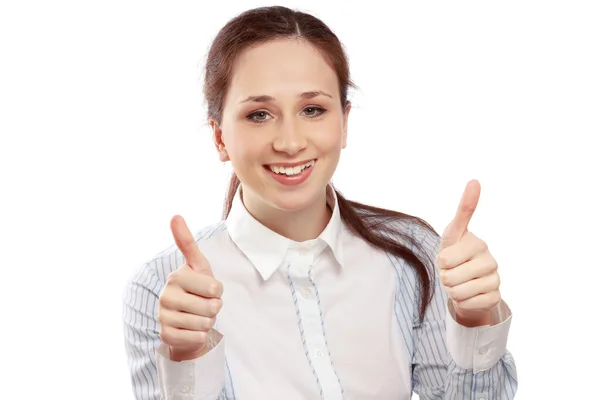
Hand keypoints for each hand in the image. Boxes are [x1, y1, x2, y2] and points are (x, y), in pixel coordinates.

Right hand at [158, 215, 223, 360]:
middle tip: (204, 305)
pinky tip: (192, 330)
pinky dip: (200, 336)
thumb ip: (187, 242)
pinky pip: (196, 338)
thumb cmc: (197, 289)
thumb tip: (175, 215)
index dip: (218, 291)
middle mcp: (166, 295)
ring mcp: (164, 316)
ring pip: (205, 323)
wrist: (186, 321)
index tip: (209, 288)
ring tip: (198, 316)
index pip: (215, 288)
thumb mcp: (198, 266)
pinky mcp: (166, 336)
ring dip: (207, 322)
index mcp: (176, 276)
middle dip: (214, 308)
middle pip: (211, 307)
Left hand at [436, 180, 500, 326]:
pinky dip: (462, 302)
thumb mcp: (451, 237)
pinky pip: (467, 303)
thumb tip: (475, 180)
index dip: (446, 251)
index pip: (456, 238)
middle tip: (451, 272)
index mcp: (474, 241)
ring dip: (451, 291)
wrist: (467, 286)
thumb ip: (461, 215)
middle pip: (448, 273)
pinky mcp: (495, 296)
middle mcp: (487, 257)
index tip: (466, 203)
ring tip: (458, 283)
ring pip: (457, 290)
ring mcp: (494, 276)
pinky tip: (469, 294)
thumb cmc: (455, 258)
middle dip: (443, 276)